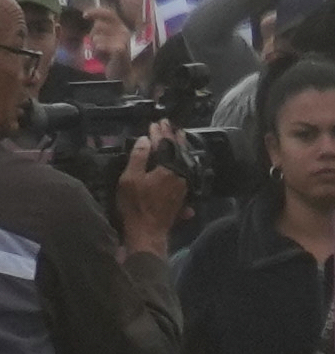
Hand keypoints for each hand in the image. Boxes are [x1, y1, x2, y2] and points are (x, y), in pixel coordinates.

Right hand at [114, 128, 189, 252]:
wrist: (148, 232)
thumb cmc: (135, 205)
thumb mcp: (130, 179)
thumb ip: (139, 158)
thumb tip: (145, 140)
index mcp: (169, 168)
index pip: (166, 145)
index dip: (160, 133)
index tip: (156, 122)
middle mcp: (181, 174)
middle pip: (179, 151)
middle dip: (173, 136)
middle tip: (169, 124)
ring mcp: (184, 185)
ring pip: (184, 161)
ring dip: (179, 148)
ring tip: (178, 136)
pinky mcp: (183, 194)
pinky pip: (185, 172)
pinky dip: (181, 162)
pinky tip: (180, 160)